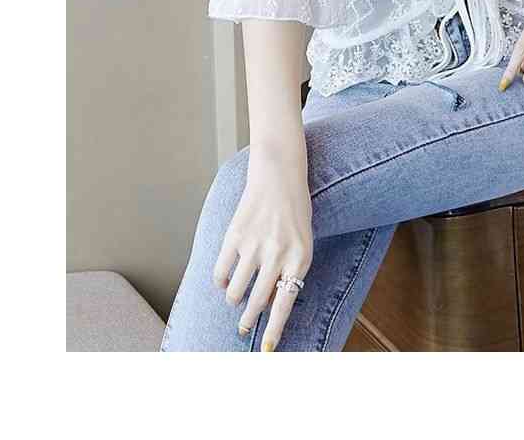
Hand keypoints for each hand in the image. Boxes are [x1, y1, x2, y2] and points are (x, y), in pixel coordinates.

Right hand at [212, 142, 312, 350]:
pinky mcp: (234, 236)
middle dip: (248, 322)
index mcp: (300, 258)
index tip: (266, 348)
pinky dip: (221, 282)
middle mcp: (277, 254)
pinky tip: (225, 280)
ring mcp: (254, 245)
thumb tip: (269, 304)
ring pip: (235, 292)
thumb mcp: (303, 242)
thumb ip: (289, 271)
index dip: (274, 329)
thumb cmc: (294, 212)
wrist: (279, 175)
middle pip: (256, 302)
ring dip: (234, 300)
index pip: (284, 303)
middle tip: (243, 329)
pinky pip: (221, 273)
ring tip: (237, 298)